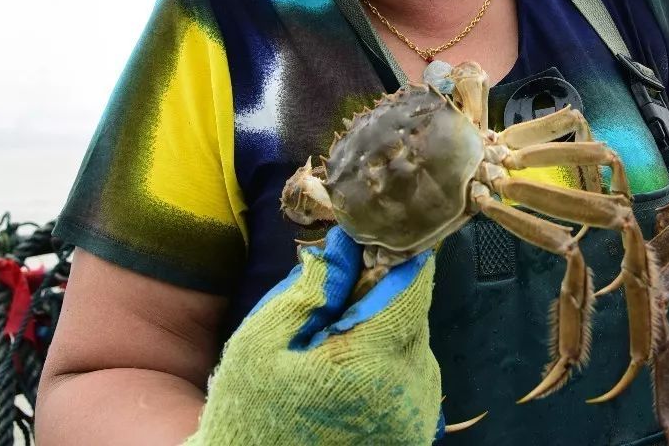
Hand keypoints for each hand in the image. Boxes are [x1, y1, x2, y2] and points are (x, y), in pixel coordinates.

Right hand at [185, 227, 441, 445]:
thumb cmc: (250, 411)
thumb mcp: (262, 342)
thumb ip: (311, 289)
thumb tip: (348, 242)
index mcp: (370, 363)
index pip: (413, 286)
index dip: (393, 261)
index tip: (369, 251)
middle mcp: (408, 390)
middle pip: (413, 316)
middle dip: (380, 303)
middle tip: (333, 316)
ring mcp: (417, 417)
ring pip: (415, 346)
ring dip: (385, 338)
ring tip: (335, 358)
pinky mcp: (418, 433)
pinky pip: (414, 380)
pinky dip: (389, 370)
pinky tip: (349, 385)